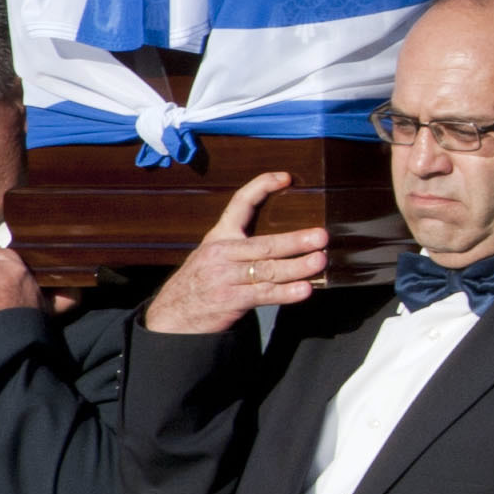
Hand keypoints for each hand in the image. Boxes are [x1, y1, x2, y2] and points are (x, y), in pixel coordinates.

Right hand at [143, 174, 326, 335]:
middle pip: (263, 244)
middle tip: (320, 236)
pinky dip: (285, 293)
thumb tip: (293, 241)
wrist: (172, 315)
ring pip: (267, 270)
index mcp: (219, 236)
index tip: (286, 178)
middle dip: (295, 240)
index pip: (240, 203)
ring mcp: (223, 277)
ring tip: (319, 261)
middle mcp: (221, 253)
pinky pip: (263, 294)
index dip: (262, 187)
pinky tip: (304, 289)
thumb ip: (244, 246)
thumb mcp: (215, 255)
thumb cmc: (203, 281)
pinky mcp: (228, 300)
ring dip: (296, 266)